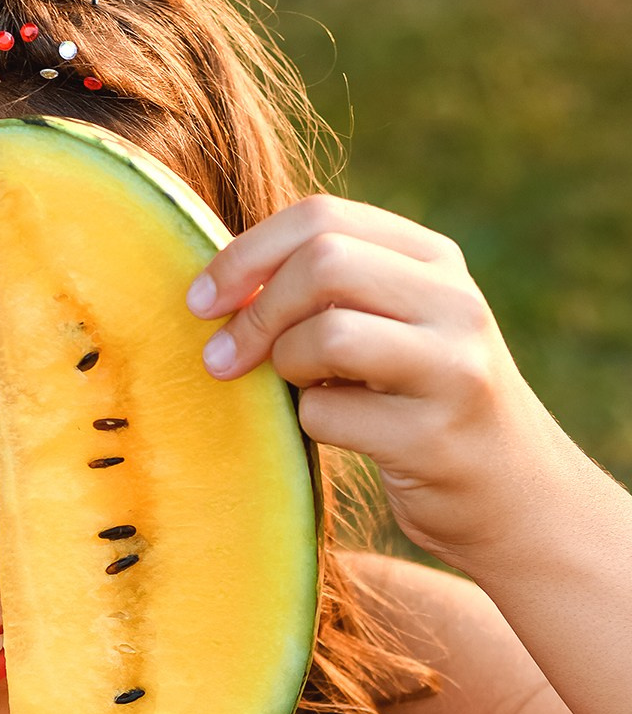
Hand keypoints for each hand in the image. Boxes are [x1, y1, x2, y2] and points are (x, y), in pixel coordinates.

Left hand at [185, 194, 572, 574]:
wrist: (512, 496)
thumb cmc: (421, 406)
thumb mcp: (395, 328)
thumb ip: (330, 293)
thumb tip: (218, 287)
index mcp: (434, 260)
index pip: (322, 217)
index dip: (245, 254)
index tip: (200, 301)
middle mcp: (452, 302)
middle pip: (322, 263)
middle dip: (255, 311)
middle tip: (221, 358)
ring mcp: (451, 368)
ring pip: (326, 334)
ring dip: (283, 367)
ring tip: (296, 391)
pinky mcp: (433, 436)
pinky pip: (327, 414)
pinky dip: (310, 425)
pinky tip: (339, 433)